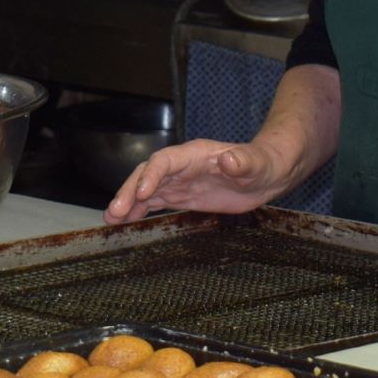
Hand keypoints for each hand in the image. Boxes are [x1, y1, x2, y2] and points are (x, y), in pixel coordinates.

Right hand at [105, 138, 298, 224]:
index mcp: (194, 155)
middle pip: (147, 174)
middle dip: (129, 191)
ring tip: (110, 220)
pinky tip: (124, 223)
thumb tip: (229, 161)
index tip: (140, 193)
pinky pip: (153, 201)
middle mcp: (180, 166)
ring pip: (145, 189)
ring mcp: (178, 181)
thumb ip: (242, 161)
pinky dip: (137, 211)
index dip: (151, 176)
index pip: (164, 161)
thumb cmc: (262, 164)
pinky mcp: (181, 195)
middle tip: (115, 212)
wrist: (266, 174)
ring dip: (127, 203)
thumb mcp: (256, 163)